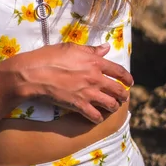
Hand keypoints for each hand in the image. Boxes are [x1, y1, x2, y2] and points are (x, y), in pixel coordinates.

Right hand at [11, 42, 132, 123]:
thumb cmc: (50, 56)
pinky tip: (97, 116)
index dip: (127, 77)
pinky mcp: (79, 106)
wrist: (35, 73)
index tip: (130, 82)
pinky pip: (95, 116)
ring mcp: (88, 93)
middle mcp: (95, 78)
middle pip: (118, 90)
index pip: (118, 70)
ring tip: (112, 107)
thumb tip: (106, 47)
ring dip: (113, 106)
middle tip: (123, 97)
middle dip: (123, 95)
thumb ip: (91, 49)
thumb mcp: (71, 47)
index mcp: (94, 62)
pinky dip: (98, 117)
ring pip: (110, 104)